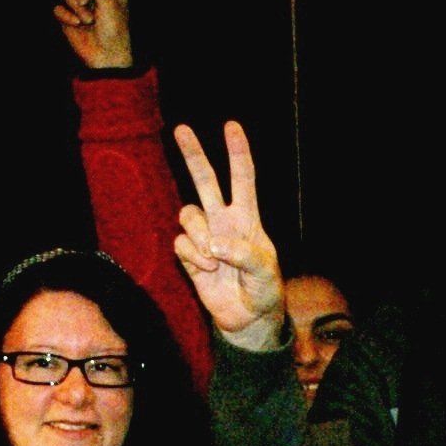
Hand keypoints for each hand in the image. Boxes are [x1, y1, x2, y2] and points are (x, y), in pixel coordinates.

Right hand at [53, 0, 134, 70]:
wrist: (106, 56)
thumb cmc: (115, 30)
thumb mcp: (111, 4)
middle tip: (92, 7)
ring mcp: (79, 1)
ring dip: (77, 6)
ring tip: (89, 20)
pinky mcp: (68, 15)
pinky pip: (58, 7)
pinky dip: (67, 16)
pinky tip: (78, 25)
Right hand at [172, 120, 286, 344]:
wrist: (248, 318)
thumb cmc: (263, 289)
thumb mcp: (264, 271)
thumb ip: (243, 254)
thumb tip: (214, 244)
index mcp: (247, 217)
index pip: (243, 178)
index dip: (237, 152)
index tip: (231, 126)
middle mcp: (223, 220)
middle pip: (205, 180)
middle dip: (193, 154)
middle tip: (181, 128)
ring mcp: (204, 236)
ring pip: (188, 214)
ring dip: (198, 234)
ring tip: (214, 259)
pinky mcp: (189, 255)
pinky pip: (181, 242)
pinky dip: (192, 255)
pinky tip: (207, 269)